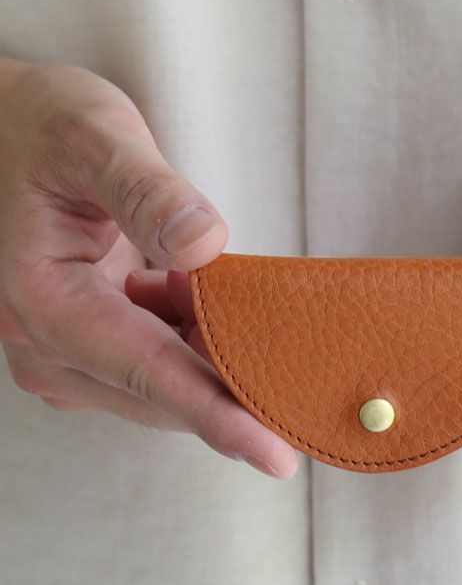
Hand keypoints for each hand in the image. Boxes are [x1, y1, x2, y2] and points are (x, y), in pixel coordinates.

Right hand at [0, 58, 297, 477]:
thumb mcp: (92, 138)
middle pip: (160, 395)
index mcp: (45, 300)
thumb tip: (203, 245)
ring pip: (162, 387)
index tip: (276, 456)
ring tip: (267, 330)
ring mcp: (64, 351)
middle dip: (235, 398)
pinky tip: (216, 306)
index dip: (218, 416)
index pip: (148, 373)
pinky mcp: (85, 344)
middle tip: (308, 396)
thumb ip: (146, 190)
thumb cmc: (40, 128)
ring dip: (218, 365)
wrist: (2, 134)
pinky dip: (197, 346)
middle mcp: (48, 344)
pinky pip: (155, 365)